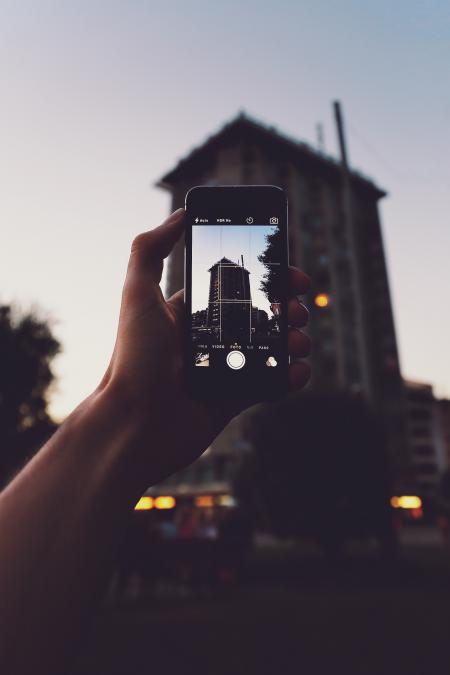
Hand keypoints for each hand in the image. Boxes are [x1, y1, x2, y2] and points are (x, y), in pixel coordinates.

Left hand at [99, 209, 310, 487]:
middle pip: (258, 316)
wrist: (135, 424)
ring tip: (299, 339)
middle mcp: (207, 339)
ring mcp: (222, 369)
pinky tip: (298, 369)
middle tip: (298, 306)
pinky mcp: (233, 400)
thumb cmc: (133, 360)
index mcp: (187, 313)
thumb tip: (180, 216)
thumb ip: (150, 250)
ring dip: (293, 340)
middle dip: (285, 307)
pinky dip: (290, 377)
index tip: (286, 270)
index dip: (262, 277)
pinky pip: (271, 385)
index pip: (233, 287)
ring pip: (270, 349)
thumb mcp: (137, 295)